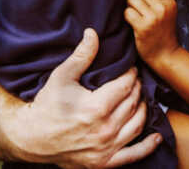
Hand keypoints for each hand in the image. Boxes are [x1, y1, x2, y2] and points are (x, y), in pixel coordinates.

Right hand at [3, 28, 160, 167]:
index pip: (126, 86)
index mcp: (96, 107)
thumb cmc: (46, 105)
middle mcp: (105, 129)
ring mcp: (106, 148)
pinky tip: (156, 137)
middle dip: (137, 89)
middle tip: (135, 81)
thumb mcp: (62, 76)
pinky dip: (147, 146)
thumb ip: (81, 55)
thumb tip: (93, 33)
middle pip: (133, 103)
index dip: (131, 75)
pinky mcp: (104, 162)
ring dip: (143, 109)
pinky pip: (133, 155)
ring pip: (137, 124)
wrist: (31, 138)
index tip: (130, 69)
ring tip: (140, 99)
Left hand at [124, 0, 179, 65]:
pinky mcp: (142, 27)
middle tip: (139, 8)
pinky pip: (127, 12)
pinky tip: (133, 23)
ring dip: (130, 7)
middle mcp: (162, 8)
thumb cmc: (163, 31)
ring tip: (136, 15)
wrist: (165, 54)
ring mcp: (153, 18)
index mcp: (170, 2)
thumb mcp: (168, 12)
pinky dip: (127, 17)